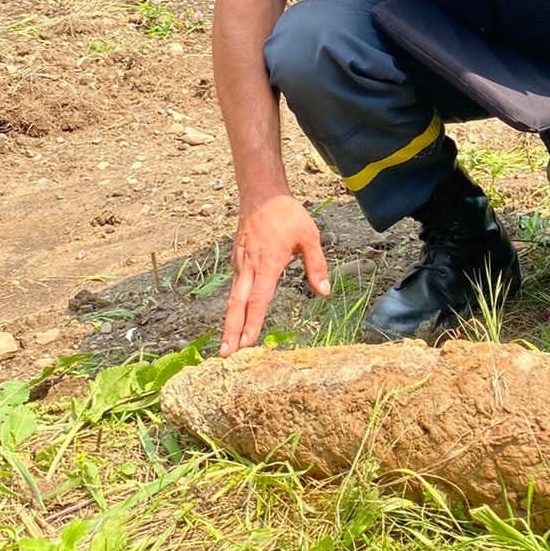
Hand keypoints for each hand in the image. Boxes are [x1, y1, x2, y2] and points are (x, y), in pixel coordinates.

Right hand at [219, 193, 330, 354]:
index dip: (252, 323)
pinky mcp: (237, 260)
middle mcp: (249, 267)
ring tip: (227, 346)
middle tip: (226, 355)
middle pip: (237, 305)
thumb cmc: (287, 215)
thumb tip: (323, 292)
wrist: (261, 194)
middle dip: (232, 331)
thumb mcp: (309, 237)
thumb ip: (316, 265)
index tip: (247, 344)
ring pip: (233, 298)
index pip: (258, 299)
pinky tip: (234, 320)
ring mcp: (240, 264)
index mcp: (268, 263)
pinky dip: (233, 307)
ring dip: (230, 322)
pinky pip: (234, 287)